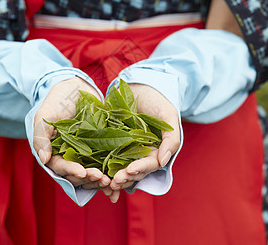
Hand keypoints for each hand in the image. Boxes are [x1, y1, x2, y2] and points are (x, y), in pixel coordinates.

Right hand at [32, 77, 112, 194]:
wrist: (74, 88)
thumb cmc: (56, 101)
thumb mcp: (44, 116)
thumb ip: (41, 137)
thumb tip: (43, 159)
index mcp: (53, 152)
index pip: (60, 166)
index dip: (71, 170)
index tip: (82, 172)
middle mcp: (69, 156)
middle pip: (77, 174)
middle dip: (89, 178)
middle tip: (101, 178)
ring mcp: (84, 153)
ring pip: (91, 172)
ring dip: (100, 178)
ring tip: (111, 180)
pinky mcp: (99, 148)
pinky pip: (105, 162)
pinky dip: (110, 170)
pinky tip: (119, 174)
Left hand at [109, 83, 180, 201]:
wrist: (140, 86)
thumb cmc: (158, 101)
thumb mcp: (168, 116)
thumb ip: (171, 139)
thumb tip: (163, 161)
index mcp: (156, 150)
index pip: (149, 164)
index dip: (140, 168)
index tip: (130, 170)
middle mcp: (140, 153)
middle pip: (134, 170)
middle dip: (125, 177)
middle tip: (115, 181)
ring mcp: (125, 149)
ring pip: (120, 168)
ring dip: (114, 176)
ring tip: (106, 182)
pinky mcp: (111, 142)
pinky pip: (106, 157)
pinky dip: (103, 168)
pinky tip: (96, 175)